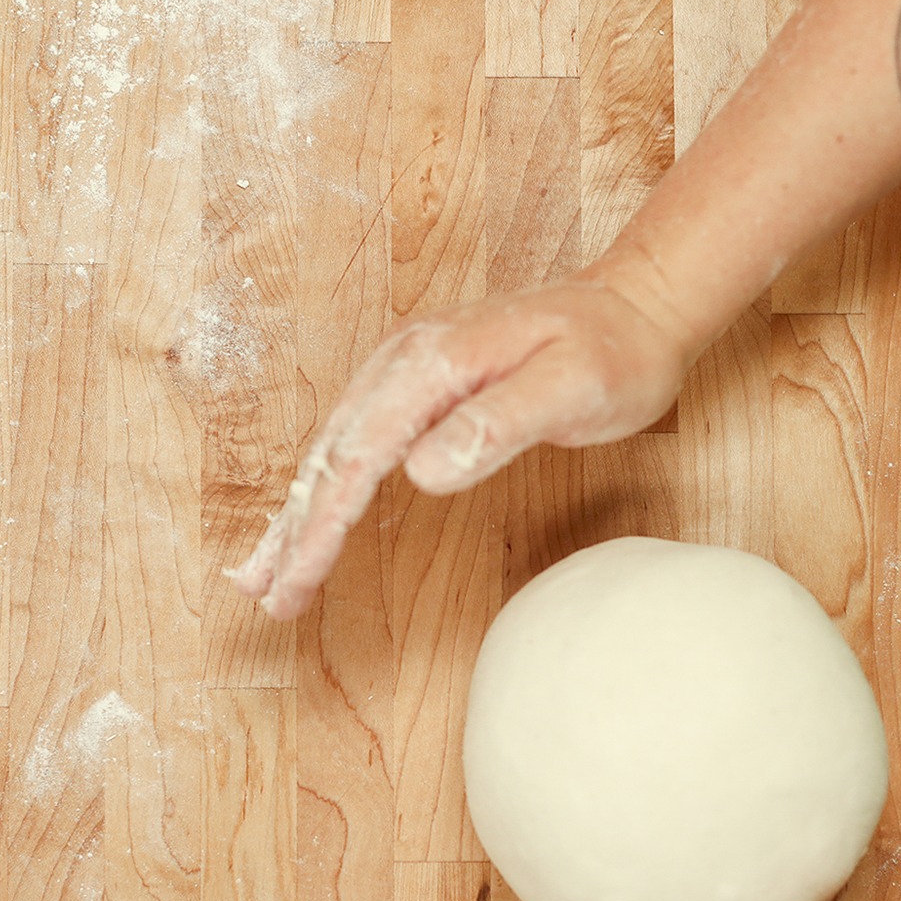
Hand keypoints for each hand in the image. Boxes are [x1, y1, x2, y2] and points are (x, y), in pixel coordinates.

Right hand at [228, 270, 695, 619]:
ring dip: (297, 514)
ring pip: (333, 450)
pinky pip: (355, 440)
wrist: (636, 303)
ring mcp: (406, 368)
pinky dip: (324, 486)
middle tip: (269, 597)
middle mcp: (405, 360)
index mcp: (433, 363)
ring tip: (264, 574)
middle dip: (294, 531)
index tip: (297, 578)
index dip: (323, 525)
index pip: (359, 458)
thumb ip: (496, 424)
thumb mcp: (571, 389)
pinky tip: (308, 517)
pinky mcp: (417, 383)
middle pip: (330, 456)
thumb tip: (421, 469)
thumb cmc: (613, 351)